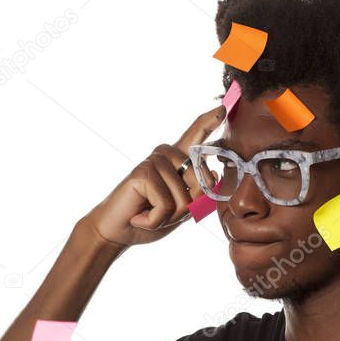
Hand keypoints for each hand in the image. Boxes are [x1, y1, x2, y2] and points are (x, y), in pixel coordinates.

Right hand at [80, 105, 225, 248]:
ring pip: (185, 199)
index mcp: (178, 158)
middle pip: (203, 183)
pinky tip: (139, 216)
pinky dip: (155, 220)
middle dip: (187, 209)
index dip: (209, 122)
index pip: (196, 136)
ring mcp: (154, 160)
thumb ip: (199, 194)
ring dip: (168, 217)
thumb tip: (213, 173)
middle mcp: (167, 154)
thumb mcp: (182, 209)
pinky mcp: (143, 173)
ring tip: (148, 213)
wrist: (118, 231)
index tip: (222, 109)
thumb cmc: (150, 217)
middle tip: (161, 212)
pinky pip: (166, 205)